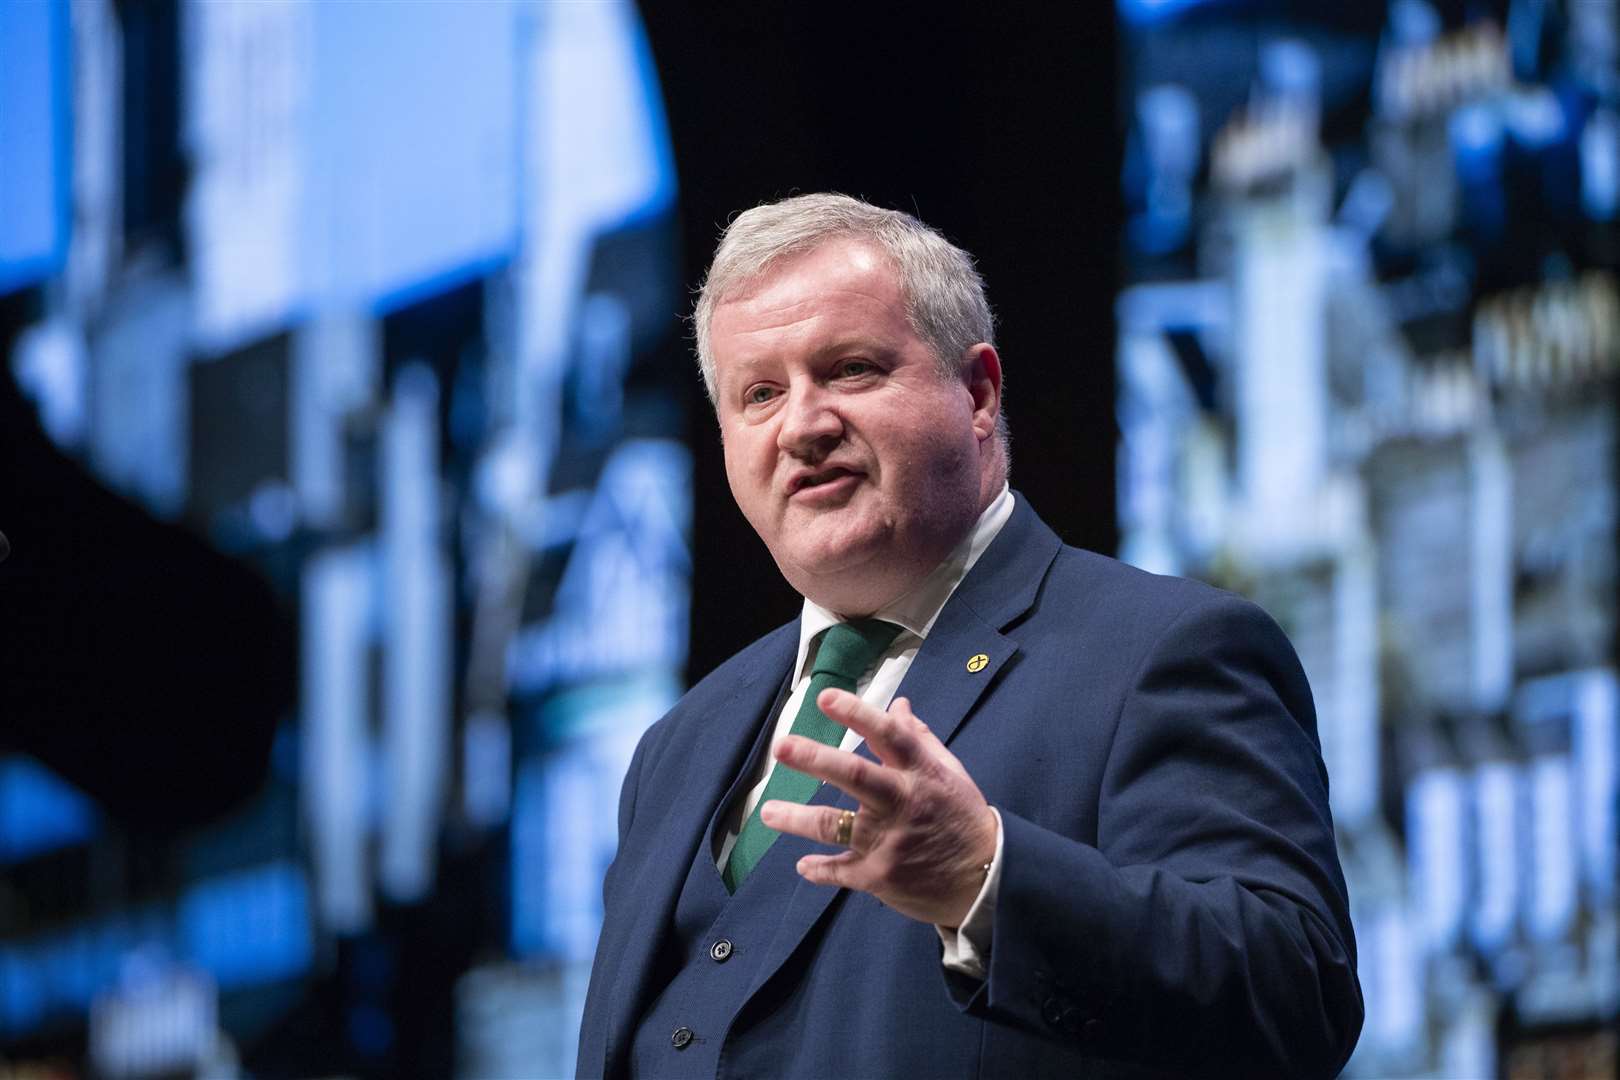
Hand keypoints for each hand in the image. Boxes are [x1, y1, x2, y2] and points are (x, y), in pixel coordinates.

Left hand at [759, 688, 998, 927]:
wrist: (984, 877)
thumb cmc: (960, 816)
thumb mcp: (948, 772)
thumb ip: (919, 739)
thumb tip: (898, 704)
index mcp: (920, 771)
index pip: (888, 734)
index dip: (856, 714)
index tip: (825, 698)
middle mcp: (901, 801)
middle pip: (854, 775)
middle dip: (815, 759)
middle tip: (782, 746)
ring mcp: (888, 841)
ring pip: (834, 825)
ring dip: (797, 819)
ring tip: (767, 813)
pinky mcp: (880, 875)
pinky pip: (840, 870)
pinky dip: (819, 868)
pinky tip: (802, 865)